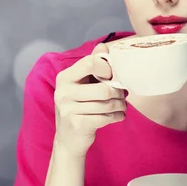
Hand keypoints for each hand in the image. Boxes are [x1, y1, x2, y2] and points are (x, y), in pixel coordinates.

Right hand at [54, 42, 127, 157]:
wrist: (69, 139)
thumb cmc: (79, 107)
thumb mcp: (81, 85)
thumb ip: (92, 65)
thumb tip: (103, 46)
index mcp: (65, 77)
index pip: (91, 63)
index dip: (107, 69)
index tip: (112, 78)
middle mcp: (63, 92)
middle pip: (103, 89)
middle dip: (119, 93)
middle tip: (123, 95)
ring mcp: (68, 109)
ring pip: (107, 104)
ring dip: (120, 105)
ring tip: (122, 106)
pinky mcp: (77, 124)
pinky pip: (105, 118)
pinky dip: (117, 116)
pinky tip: (119, 116)